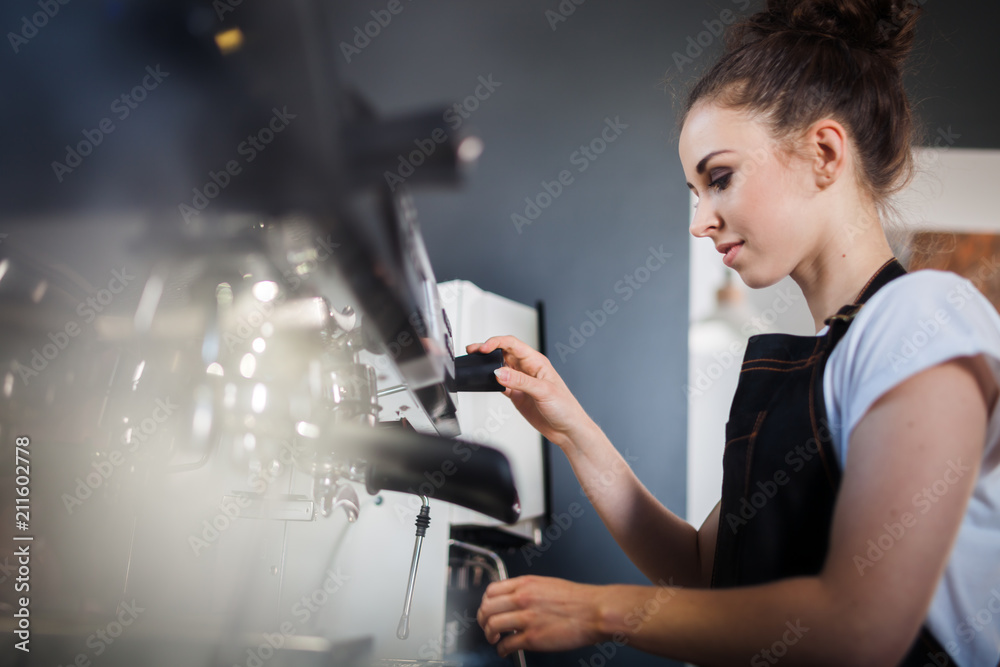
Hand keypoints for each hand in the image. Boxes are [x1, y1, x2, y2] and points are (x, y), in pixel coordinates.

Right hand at [465, 336, 592, 448]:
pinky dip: (491, 383)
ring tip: (475, 363)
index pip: (512, 344)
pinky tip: (485, 382)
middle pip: (503, 353)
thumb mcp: (544, 391)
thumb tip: (499, 372)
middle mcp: (528, 369)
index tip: (484, 349)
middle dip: (487, 350)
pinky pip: (500, 385)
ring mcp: (521, 382)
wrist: (568, 430)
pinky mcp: (517, 395)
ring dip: (487, 366)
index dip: (496, 343)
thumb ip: (520, 381)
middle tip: (473, 350)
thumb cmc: (566, 407)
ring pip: (499, 368)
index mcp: (536, 361)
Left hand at [476, 575, 605, 657]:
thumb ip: (528, 589)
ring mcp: (526, 618)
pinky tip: (505, 650)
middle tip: (485, 625)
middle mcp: (522, 599)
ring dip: (489, 635)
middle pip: (486, 608)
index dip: (485, 602)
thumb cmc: (578, 599)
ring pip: (492, 625)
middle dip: (482, 619)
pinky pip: (507, 644)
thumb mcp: (547, 584)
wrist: (594, 611)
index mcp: (525, 584)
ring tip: (494, 638)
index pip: (491, 591)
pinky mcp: (532, 638)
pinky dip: (501, 649)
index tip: (487, 608)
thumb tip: (515, 597)